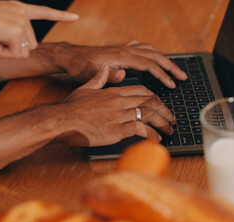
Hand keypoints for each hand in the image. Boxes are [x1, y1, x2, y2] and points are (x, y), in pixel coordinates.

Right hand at [0, 1, 78, 58]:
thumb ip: (13, 30)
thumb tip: (24, 49)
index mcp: (18, 8)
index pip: (44, 12)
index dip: (61, 16)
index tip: (76, 17)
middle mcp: (22, 13)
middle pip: (31, 45)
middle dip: (13, 47)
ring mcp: (20, 22)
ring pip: (24, 52)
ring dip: (7, 50)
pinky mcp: (16, 32)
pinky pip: (15, 55)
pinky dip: (2, 53)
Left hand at [57, 41, 187, 88]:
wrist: (71, 56)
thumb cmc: (80, 67)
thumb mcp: (90, 75)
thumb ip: (107, 76)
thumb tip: (123, 74)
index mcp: (121, 56)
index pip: (148, 65)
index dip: (162, 74)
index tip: (172, 84)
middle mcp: (126, 49)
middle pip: (155, 56)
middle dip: (171, 66)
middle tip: (183, 77)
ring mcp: (125, 47)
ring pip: (151, 50)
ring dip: (165, 59)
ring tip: (175, 70)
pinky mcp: (122, 48)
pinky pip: (143, 47)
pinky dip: (154, 53)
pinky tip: (156, 57)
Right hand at [58, 64, 174, 145]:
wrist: (61, 120)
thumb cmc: (71, 107)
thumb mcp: (86, 88)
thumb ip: (99, 79)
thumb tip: (104, 68)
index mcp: (115, 92)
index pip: (143, 91)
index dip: (156, 99)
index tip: (161, 106)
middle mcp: (120, 101)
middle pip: (150, 102)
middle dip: (165, 111)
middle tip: (172, 120)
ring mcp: (120, 115)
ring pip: (149, 115)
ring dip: (163, 124)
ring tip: (169, 131)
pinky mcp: (117, 129)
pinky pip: (141, 130)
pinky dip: (151, 135)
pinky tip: (156, 140)